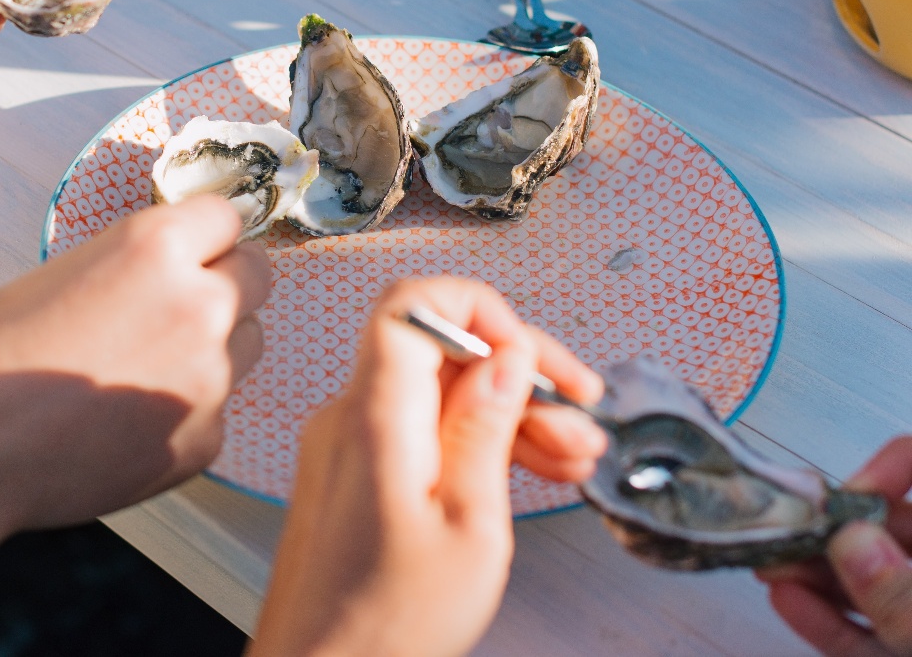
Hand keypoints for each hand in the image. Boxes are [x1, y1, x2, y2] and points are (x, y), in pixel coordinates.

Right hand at [0, 195, 267, 656]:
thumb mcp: (64, 271)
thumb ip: (137, 264)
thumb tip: (173, 267)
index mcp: (158, 247)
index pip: (228, 218)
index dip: (205, 235)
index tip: (193, 249)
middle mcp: (199, 305)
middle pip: (255, 277)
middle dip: (223, 284)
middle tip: (174, 307)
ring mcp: (209, 378)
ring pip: (247, 344)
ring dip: (214, 347)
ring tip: (142, 367)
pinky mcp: (203, 440)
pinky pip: (217, 408)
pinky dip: (184, 411)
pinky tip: (126, 420)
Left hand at [248, 277, 605, 656]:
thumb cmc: (386, 629)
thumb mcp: (470, 530)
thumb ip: (486, 429)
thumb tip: (506, 357)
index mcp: (375, 418)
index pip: (412, 306)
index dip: (477, 307)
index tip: (530, 350)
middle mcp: (351, 416)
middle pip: (438, 347)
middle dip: (516, 371)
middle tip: (580, 412)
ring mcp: (349, 442)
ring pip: (437, 390)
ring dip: (508, 411)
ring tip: (574, 455)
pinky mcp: (355, 471)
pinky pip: (420, 427)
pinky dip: (474, 438)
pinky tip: (531, 468)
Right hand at [760, 437, 911, 654]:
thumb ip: (905, 599)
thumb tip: (851, 537)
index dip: (890, 469)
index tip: (845, 484)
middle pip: (888, 536)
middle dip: (832, 530)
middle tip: (782, 529)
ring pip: (870, 585)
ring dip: (817, 573)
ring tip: (768, 563)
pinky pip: (865, 636)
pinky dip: (826, 620)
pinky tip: (786, 601)